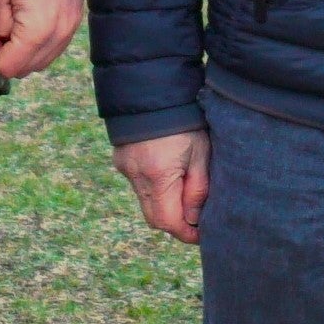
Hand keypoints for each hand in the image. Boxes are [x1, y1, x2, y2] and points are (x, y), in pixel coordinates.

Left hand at [0, 0, 83, 80]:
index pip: (9, 67)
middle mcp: (58, 36)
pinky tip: (28, 24)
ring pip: (42, 61)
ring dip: (23, 52)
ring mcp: (70, 29)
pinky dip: (39, 45)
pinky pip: (54, 47)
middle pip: (26, 69)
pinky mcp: (75, 21)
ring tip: (13, 26)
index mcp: (37, 31)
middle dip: (7, 56)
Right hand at [114, 128, 209, 243]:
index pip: (169, 222)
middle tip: (197, 220)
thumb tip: (194, 219)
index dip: (186, 233)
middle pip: (154, 218)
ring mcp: (125, 167)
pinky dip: (154, 188)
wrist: (152, 88)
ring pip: (145, 202)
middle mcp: (136, 175)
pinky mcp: (121, 160)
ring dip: (165, 205)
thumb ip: (198, 189)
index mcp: (158, 174)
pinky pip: (138, 185)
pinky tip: (169, 172)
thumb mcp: (200, 153)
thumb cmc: (184, 119)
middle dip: (175, 223)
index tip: (202, 235)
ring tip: (186, 192)